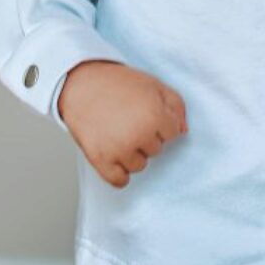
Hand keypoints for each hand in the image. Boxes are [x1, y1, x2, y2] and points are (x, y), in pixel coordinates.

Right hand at [58, 60, 186, 187]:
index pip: (173, 134)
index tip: (147, 114)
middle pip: (156, 150)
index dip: (161, 123)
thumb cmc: (116, 83)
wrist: (81, 84)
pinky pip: (119, 181)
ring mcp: (119, 150)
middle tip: (129, 121)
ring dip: (133, 154)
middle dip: (147, 137)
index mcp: (155, 116)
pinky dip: (119, 174)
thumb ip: (176, 106)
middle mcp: (139, 135)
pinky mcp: (100, 160)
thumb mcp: (154, 85)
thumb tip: (183, 131)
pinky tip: (116, 158)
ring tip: (119, 134)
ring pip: (139, 166)